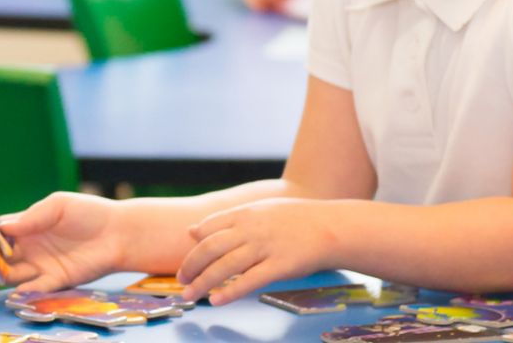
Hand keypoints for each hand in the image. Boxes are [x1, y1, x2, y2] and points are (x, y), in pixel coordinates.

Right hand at [0, 192, 132, 291]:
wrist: (119, 233)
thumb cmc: (90, 212)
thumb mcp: (58, 205)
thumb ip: (32, 215)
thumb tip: (2, 226)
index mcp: (28, 226)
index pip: (1, 232)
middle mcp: (30, 247)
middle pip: (2, 256)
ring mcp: (41, 265)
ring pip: (13, 273)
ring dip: (3, 274)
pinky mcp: (56, 281)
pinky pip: (35, 289)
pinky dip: (25, 291)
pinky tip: (20, 288)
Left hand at [178, 198, 335, 304]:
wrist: (331, 227)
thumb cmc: (295, 220)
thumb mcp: (259, 210)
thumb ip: (226, 220)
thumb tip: (193, 229)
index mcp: (245, 213)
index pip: (208, 228)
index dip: (192, 248)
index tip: (184, 264)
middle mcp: (251, 229)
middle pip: (210, 248)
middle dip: (191, 266)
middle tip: (181, 281)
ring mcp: (265, 247)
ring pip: (225, 266)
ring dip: (202, 283)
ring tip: (189, 296)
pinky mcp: (279, 266)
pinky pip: (249, 281)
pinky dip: (229, 292)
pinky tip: (216, 301)